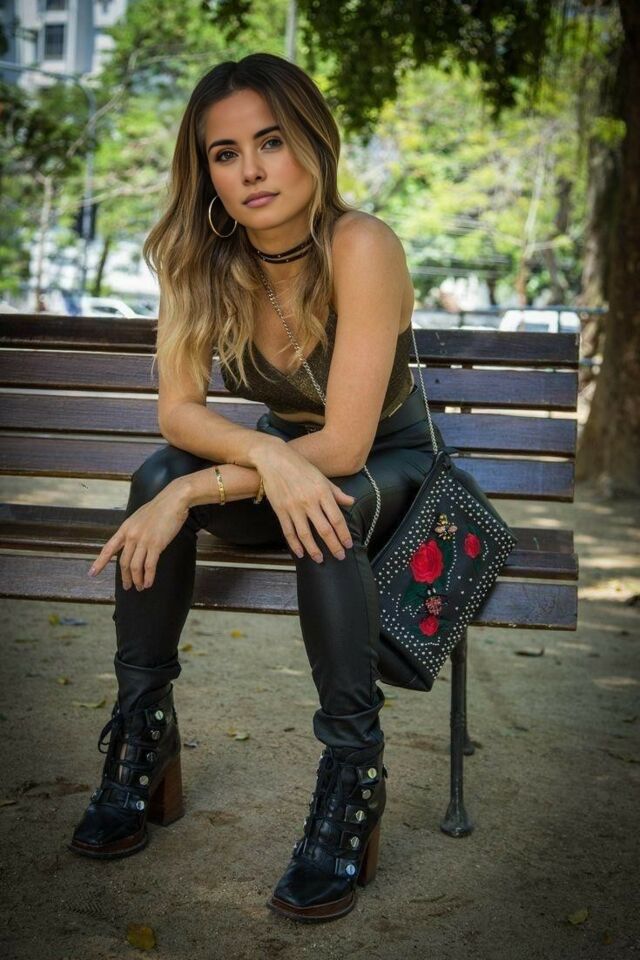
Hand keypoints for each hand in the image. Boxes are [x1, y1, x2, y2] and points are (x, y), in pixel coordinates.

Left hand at [87, 480, 189, 590]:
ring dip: (137, 580)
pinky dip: (148, 577)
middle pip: (123, 562)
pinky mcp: (156, 544)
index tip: (92, 573)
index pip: (108, 548)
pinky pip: (149, 566)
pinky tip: (148, 583)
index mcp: (125, 528)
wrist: (173, 500)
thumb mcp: (139, 518)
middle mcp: (131, 536)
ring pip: (135, 566)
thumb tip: (134, 543)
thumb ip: (134, 531)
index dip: (100, 562)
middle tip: (127, 586)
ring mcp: (143, 540)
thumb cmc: (160, 508)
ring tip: (139, 587)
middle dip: (125, 577)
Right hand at [254, 443, 356, 561]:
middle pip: (324, 530)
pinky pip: (288, 531)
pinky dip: (294, 544)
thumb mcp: (322, 477)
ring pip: (305, 534)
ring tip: (320, 559)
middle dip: (333, 546)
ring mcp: (293, 507)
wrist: (274, 459)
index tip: (348, 544)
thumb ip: (336, 492)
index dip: (343, 534)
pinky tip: (300, 553)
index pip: (337, 519)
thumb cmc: (300, 467)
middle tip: (340, 556)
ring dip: (314, 550)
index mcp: (322, 492)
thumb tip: (351, 501)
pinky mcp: (280, 510)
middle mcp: (309, 501)